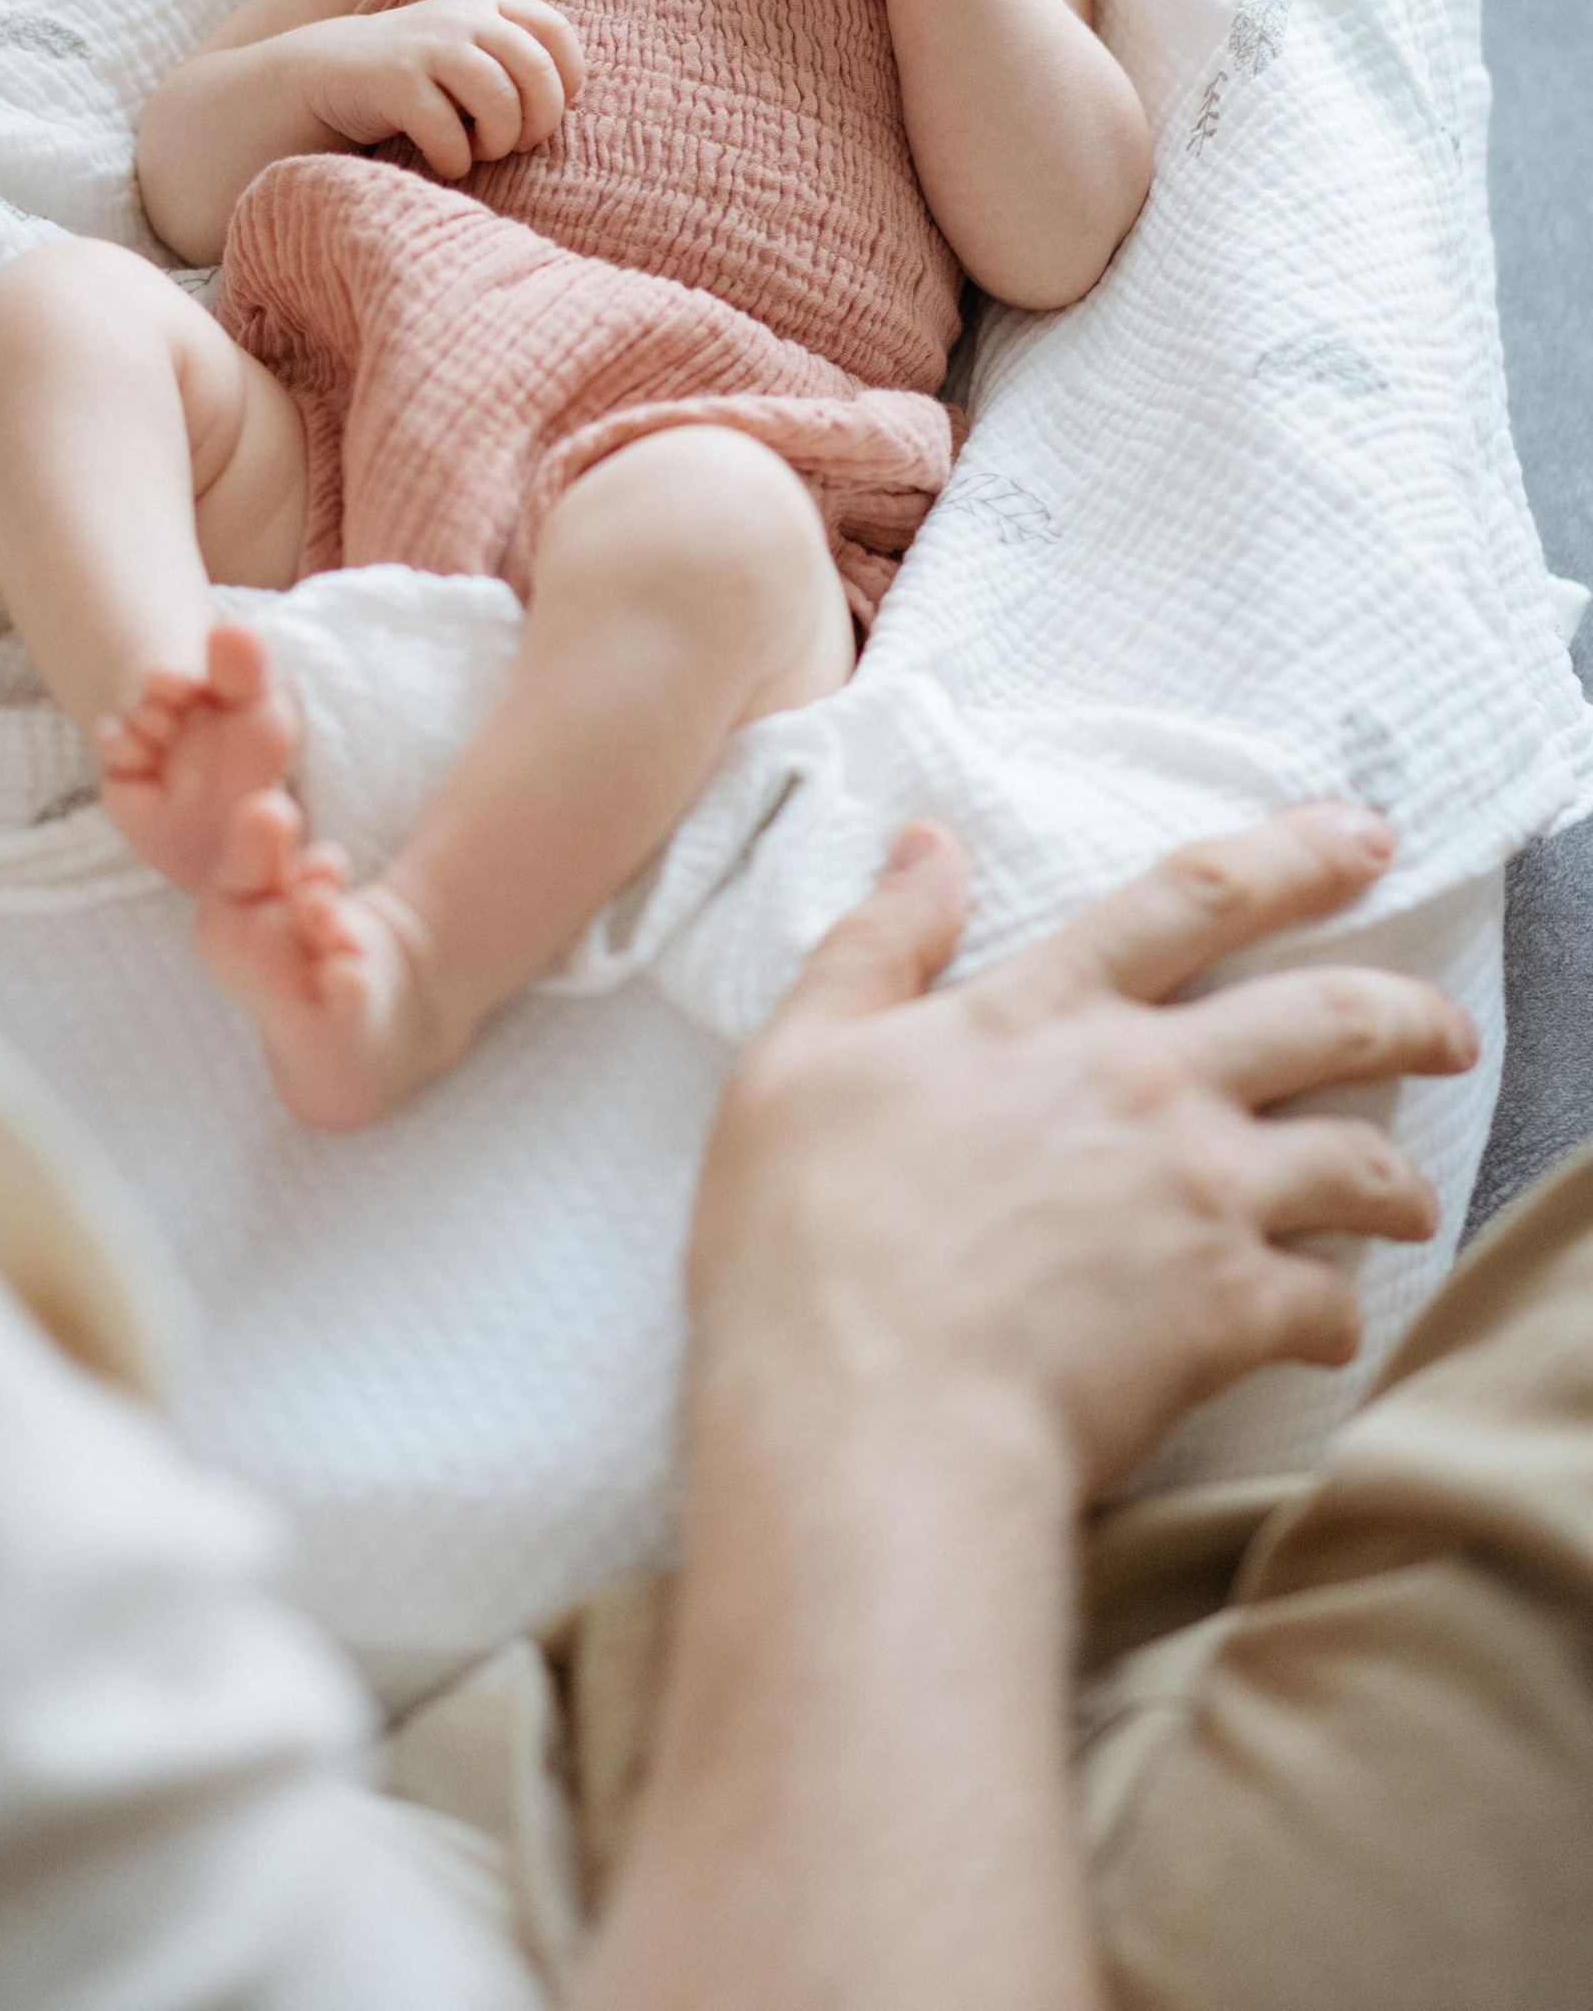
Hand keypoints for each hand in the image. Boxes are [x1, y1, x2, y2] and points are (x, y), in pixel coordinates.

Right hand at [288, 0, 584, 180]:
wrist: (326, 74)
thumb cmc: (414, 77)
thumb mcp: (465, 51)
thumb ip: (512, 59)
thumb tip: (569, 100)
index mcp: (486, 6)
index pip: (554, 30)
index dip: (567, 77)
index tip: (549, 111)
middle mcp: (462, 17)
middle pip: (536, 70)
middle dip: (538, 121)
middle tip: (518, 144)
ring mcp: (427, 45)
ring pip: (498, 98)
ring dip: (499, 140)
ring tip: (481, 153)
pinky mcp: (394, 79)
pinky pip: (447, 130)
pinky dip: (455, 159)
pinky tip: (445, 162)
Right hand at [688, 807, 1477, 1507]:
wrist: (874, 1407)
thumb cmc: (808, 1238)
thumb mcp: (799, 1057)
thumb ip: (876, 942)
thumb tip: (928, 842)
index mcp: (1047, 1009)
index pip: (1194, 895)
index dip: (1293, 854)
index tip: (1363, 839)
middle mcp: (1148, 1082)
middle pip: (1325, 1015)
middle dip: (1407, 1012)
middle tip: (1445, 1027)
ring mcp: (1201, 1196)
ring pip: (1359, 1160)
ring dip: (1396, 1176)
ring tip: (1406, 1194)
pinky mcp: (1229, 1313)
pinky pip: (1330, 1300)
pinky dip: (1337, 1311)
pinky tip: (1326, 1324)